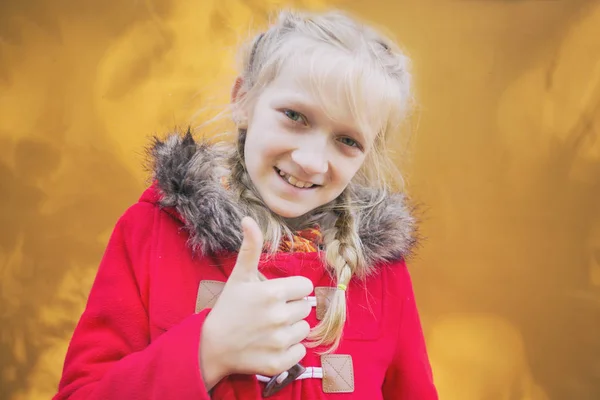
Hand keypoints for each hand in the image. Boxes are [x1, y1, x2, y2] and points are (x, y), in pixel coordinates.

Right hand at [199, 217, 312, 389]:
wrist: (211, 346)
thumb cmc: (229, 308)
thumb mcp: (239, 276)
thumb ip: (250, 248)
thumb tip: (249, 219)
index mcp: (273, 292)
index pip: (305, 286)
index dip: (291, 290)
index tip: (276, 295)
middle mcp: (279, 316)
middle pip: (305, 307)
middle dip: (291, 308)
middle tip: (269, 313)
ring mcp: (280, 341)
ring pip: (304, 329)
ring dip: (291, 329)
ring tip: (269, 329)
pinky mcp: (280, 362)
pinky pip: (300, 351)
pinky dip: (289, 350)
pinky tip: (270, 345)